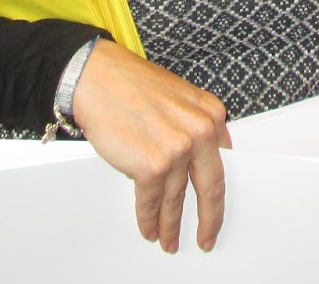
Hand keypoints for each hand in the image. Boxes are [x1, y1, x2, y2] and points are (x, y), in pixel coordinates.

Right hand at [71, 40, 230, 254]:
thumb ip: (196, 123)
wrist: (97, 78)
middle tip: (206, 237)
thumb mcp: (179, 96)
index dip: (217, 190)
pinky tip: (149, 228)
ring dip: (170, 225)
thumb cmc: (130, 83)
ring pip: (176, 200)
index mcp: (210, 113)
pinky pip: (151, 202)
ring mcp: (177, 150)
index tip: (216, 208)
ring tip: (169, 239)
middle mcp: (200, 132)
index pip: (222, 163)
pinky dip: (148, 219)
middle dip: (208, 220)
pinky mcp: (151, 166)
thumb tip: (205, 156)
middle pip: (210, 188)